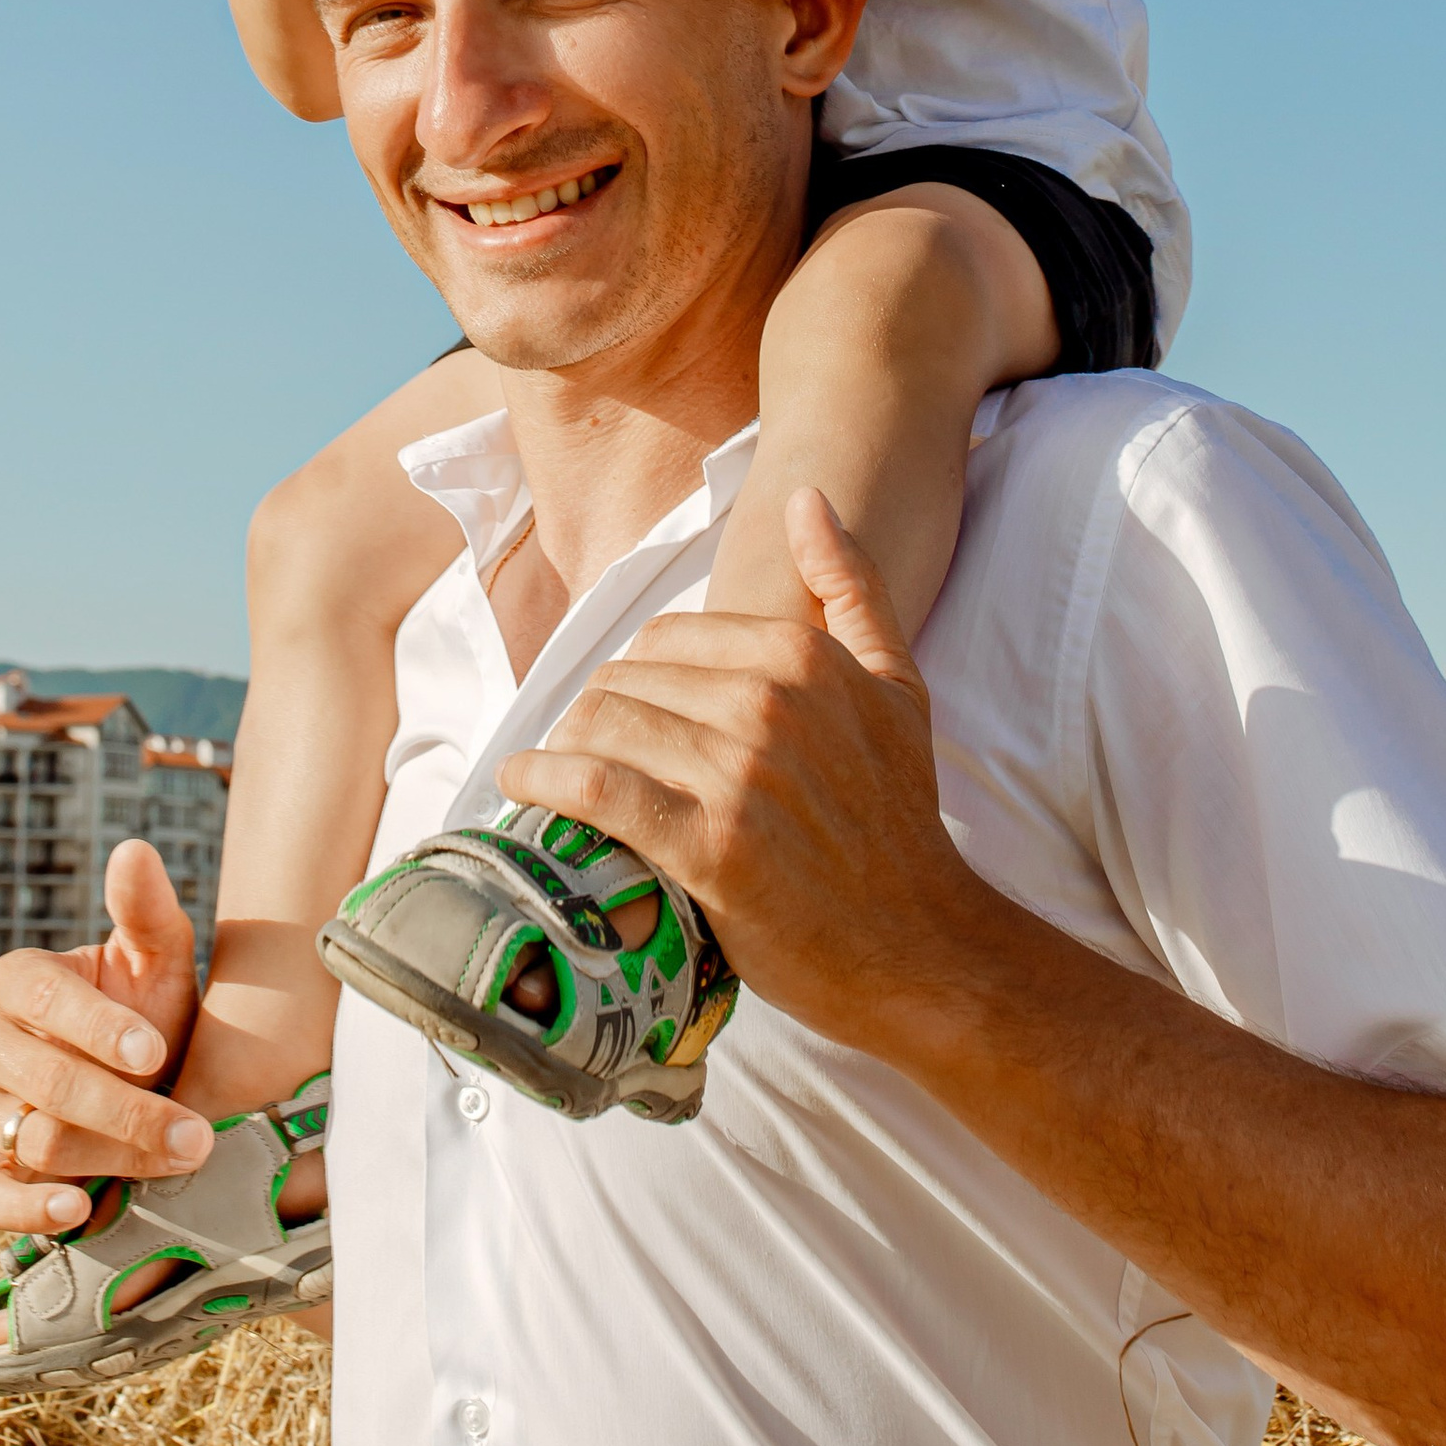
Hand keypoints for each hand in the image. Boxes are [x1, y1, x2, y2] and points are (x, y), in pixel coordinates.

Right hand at [0, 838, 214, 1234]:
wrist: (140, 1091)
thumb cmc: (148, 1019)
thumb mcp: (158, 962)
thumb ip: (146, 910)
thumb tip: (135, 849)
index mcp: (17, 980)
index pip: (39, 994)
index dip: (94, 1024)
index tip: (153, 1050)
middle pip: (44, 1079)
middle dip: (126, 1108)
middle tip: (194, 1133)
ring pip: (33, 1138)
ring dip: (111, 1156)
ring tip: (176, 1163)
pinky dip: (27, 1208)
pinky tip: (76, 1210)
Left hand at [494, 490, 977, 1047]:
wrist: (923, 947)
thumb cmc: (901, 821)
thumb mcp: (897, 687)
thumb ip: (852, 587)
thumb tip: (805, 499)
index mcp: (803, 657)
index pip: (666, 636)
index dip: (637, 676)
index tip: (626, 715)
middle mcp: (768, 703)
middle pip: (625, 681)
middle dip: (596, 717)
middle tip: (589, 757)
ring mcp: (738, 774)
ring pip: (602, 728)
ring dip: (565, 752)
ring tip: (558, 781)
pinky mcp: (708, 846)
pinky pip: (593, 789)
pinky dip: (544, 783)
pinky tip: (523, 789)